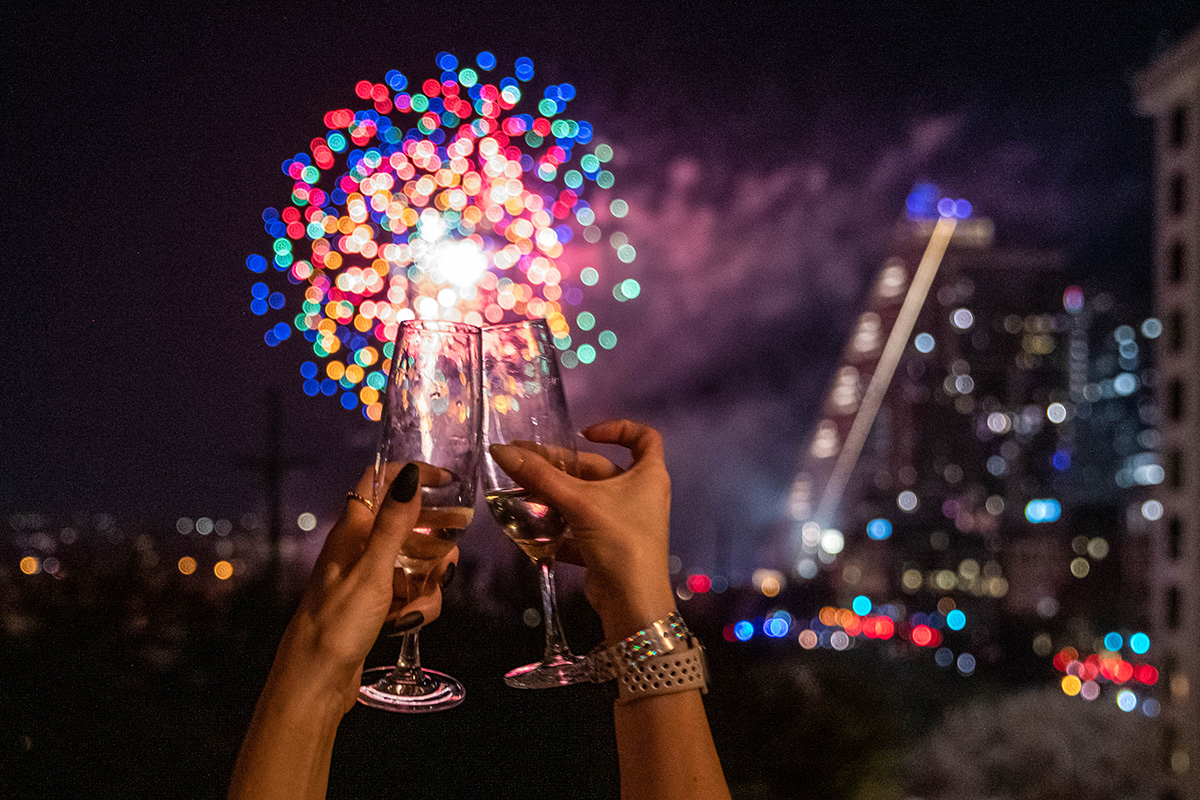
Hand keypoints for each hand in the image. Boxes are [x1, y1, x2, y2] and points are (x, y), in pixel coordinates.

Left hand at [273, 462, 457, 713]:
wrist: (315, 683)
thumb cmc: (336, 624)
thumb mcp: (372, 571)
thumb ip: (394, 524)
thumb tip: (408, 474)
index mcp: (352, 532)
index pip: (379, 483)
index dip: (411, 475)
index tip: (446, 480)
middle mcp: (359, 549)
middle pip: (406, 523)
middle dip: (434, 531)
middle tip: (458, 534)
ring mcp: (369, 578)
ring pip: (414, 561)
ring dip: (428, 578)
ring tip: (426, 597)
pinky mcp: (377, 606)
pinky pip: (410, 592)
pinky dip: (417, 604)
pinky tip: (408, 622)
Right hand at [489, 419, 675, 641]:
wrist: (632, 602)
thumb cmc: (619, 540)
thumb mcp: (579, 503)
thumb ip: (540, 476)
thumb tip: (501, 450)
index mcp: (648, 475)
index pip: (643, 437)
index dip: (618, 429)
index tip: (585, 434)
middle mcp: (640, 494)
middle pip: (599, 469)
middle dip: (562, 466)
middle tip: (524, 463)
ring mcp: (625, 521)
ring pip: (586, 498)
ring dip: (556, 495)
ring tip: (521, 492)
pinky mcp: (609, 545)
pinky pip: (581, 525)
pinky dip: (560, 524)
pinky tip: (531, 525)